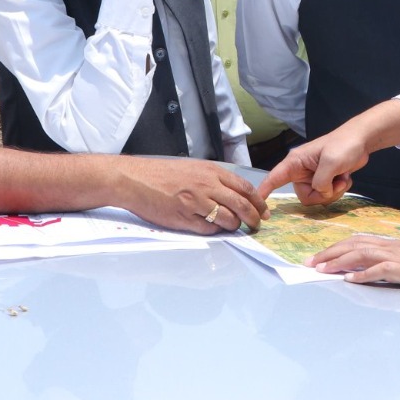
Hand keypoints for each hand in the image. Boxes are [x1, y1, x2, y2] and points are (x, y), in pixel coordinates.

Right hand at [116, 157, 266, 234]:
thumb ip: (214, 179)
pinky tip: (212, 228)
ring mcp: (196, 203)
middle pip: (241, 206)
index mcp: (211, 172)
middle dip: (253, 218)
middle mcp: (206, 186)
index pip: (245, 188)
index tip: (264, 211)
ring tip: (232, 227)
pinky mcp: (184, 219)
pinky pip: (208, 230)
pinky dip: (215, 231)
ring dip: (233, 226)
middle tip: (256, 225)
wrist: (135, 180)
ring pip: (227, 220)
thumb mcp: (193, 168)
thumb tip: (236, 195)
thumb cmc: (163, 174)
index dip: (258, 202)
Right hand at [256, 100, 399, 203]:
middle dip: (321, 194)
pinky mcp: (325, 180)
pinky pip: (327, 195)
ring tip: (342, 178)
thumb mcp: (331, 163)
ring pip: (317, 197)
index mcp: (296, 162)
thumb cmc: (344, 145)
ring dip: (333, 192)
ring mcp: (313, 176)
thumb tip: (320, 192)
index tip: (257, 203)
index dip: (264, 191)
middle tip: (334, 183)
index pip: (274, 178)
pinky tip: (345, 178)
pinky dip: (338, 190)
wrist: (362, 140)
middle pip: (304, 196)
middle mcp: (301, 171)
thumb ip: (321, 181)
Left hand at [309, 233, 399, 290]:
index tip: (324, 255)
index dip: (341, 247)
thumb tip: (393, 268)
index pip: (364, 241)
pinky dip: (362, 274)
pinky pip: (381, 270)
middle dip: (331, 252)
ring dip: (338, 261)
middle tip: (311, 262)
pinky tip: (349, 280)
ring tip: (320, 269)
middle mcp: (397, 246)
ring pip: (362, 253)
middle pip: (356, 243)